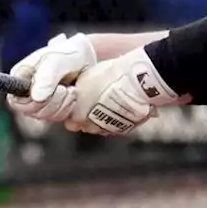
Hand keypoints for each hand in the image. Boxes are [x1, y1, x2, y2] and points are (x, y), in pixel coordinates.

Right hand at [6, 33, 97, 122]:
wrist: (89, 60)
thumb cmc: (71, 54)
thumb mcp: (59, 59)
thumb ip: (47, 76)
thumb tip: (36, 97)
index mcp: (21, 75)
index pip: (15, 98)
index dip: (32, 100)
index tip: (56, 88)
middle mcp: (27, 90)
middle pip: (30, 110)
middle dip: (53, 101)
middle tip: (66, 88)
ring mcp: (40, 102)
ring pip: (44, 116)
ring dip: (63, 104)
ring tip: (71, 89)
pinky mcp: (53, 110)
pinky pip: (57, 118)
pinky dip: (68, 109)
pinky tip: (74, 96)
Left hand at [65, 47, 183, 135]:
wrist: (136, 82)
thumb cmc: (109, 78)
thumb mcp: (85, 79)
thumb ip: (78, 92)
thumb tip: (77, 92)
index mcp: (78, 116)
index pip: (70, 122)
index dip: (74, 112)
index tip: (78, 104)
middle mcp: (92, 127)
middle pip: (86, 127)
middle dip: (88, 117)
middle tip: (94, 102)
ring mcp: (109, 130)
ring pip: (102, 128)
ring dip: (103, 119)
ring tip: (110, 103)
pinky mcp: (126, 129)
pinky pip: (117, 126)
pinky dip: (118, 119)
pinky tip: (121, 107)